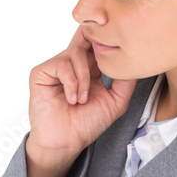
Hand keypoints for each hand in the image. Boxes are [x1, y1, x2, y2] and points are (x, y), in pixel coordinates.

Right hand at [28, 25, 136, 158]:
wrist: (65, 142)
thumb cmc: (86, 125)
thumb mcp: (115, 102)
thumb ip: (125, 82)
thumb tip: (135, 61)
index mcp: (89, 68)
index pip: (97, 42)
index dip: (106, 36)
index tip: (119, 38)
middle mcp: (72, 64)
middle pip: (83, 34)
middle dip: (95, 37)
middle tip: (103, 46)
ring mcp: (56, 66)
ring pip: (76, 53)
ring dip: (84, 78)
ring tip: (82, 100)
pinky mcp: (41, 72)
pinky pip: (62, 65)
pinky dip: (72, 83)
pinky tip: (72, 99)